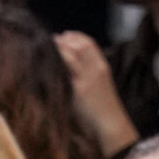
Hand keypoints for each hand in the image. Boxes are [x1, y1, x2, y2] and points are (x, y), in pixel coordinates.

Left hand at [55, 33, 138, 154]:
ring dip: (60, 48)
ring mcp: (88, 78)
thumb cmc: (102, 108)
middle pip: (81, 45)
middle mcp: (97, 68)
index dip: (76, 36)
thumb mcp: (99, 86)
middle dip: (66, 39)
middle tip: (52, 39)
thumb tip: (70, 67)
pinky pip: (67, 70)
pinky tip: (48, 62)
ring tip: (48, 47)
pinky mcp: (80, 89)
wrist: (110, 124)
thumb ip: (87, 74)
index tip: (64, 34)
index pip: (90, 43)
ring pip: (74, 53)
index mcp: (102, 66)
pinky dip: (57, 62)